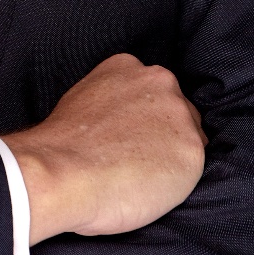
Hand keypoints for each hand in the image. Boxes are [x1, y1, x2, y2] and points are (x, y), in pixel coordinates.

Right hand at [3, 53, 206, 243]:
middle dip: (162, 133)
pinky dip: (175, 182)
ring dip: (171, 157)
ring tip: (138, 177)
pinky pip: (191, 169)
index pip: (150, 91)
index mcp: (126, 66)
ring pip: (188, 138)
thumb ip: (111, 102)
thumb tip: (121, 125)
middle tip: (135, 159)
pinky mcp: (192, 150)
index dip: (142, 118)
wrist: (61, 171)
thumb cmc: (62, 147)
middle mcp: (158, 82)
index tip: (129, 136)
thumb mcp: (82, 101)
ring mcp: (178, 113)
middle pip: (176, 110)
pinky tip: (148, 189)